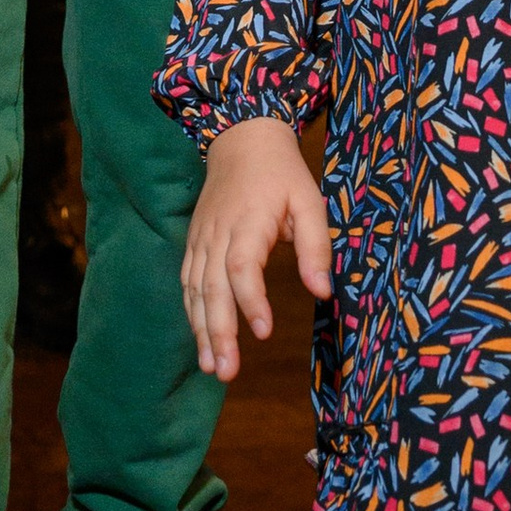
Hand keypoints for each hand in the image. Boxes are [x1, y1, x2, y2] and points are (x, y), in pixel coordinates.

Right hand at [181, 116, 330, 382]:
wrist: (241, 139)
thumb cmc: (281, 174)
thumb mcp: (309, 200)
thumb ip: (316, 246)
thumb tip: (322, 292)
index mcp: (247, 221)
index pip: (242, 266)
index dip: (250, 300)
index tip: (264, 331)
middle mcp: (217, 234)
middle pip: (211, 286)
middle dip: (218, 331)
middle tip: (227, 371)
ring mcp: (201, 240)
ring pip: (195, 290)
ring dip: (202, 331)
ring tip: (213, 368)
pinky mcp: (194, 244)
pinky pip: (188, 283)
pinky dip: (192, 314)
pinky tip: (202, 342)